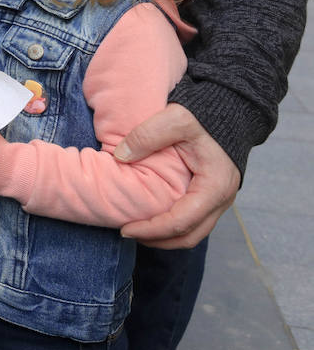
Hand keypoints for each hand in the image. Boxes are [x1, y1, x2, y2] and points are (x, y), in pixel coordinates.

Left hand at [116, 103, 238, 247]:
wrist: (230, 109)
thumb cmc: (204, 115)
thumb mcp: (175, 119)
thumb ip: (146, 136)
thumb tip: (119, 156)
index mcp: (215, 186)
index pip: (181, 222)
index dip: (152, 230)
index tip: (125, 229)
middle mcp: (222, 200)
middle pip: (189, 235)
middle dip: (158, 240)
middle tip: (127, 233)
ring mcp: (219, 200)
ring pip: (194, 232)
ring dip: (165, 237)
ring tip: (136, 230)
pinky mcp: (212, 196)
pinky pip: (194, 221)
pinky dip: (173, 226)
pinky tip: (152, 218)